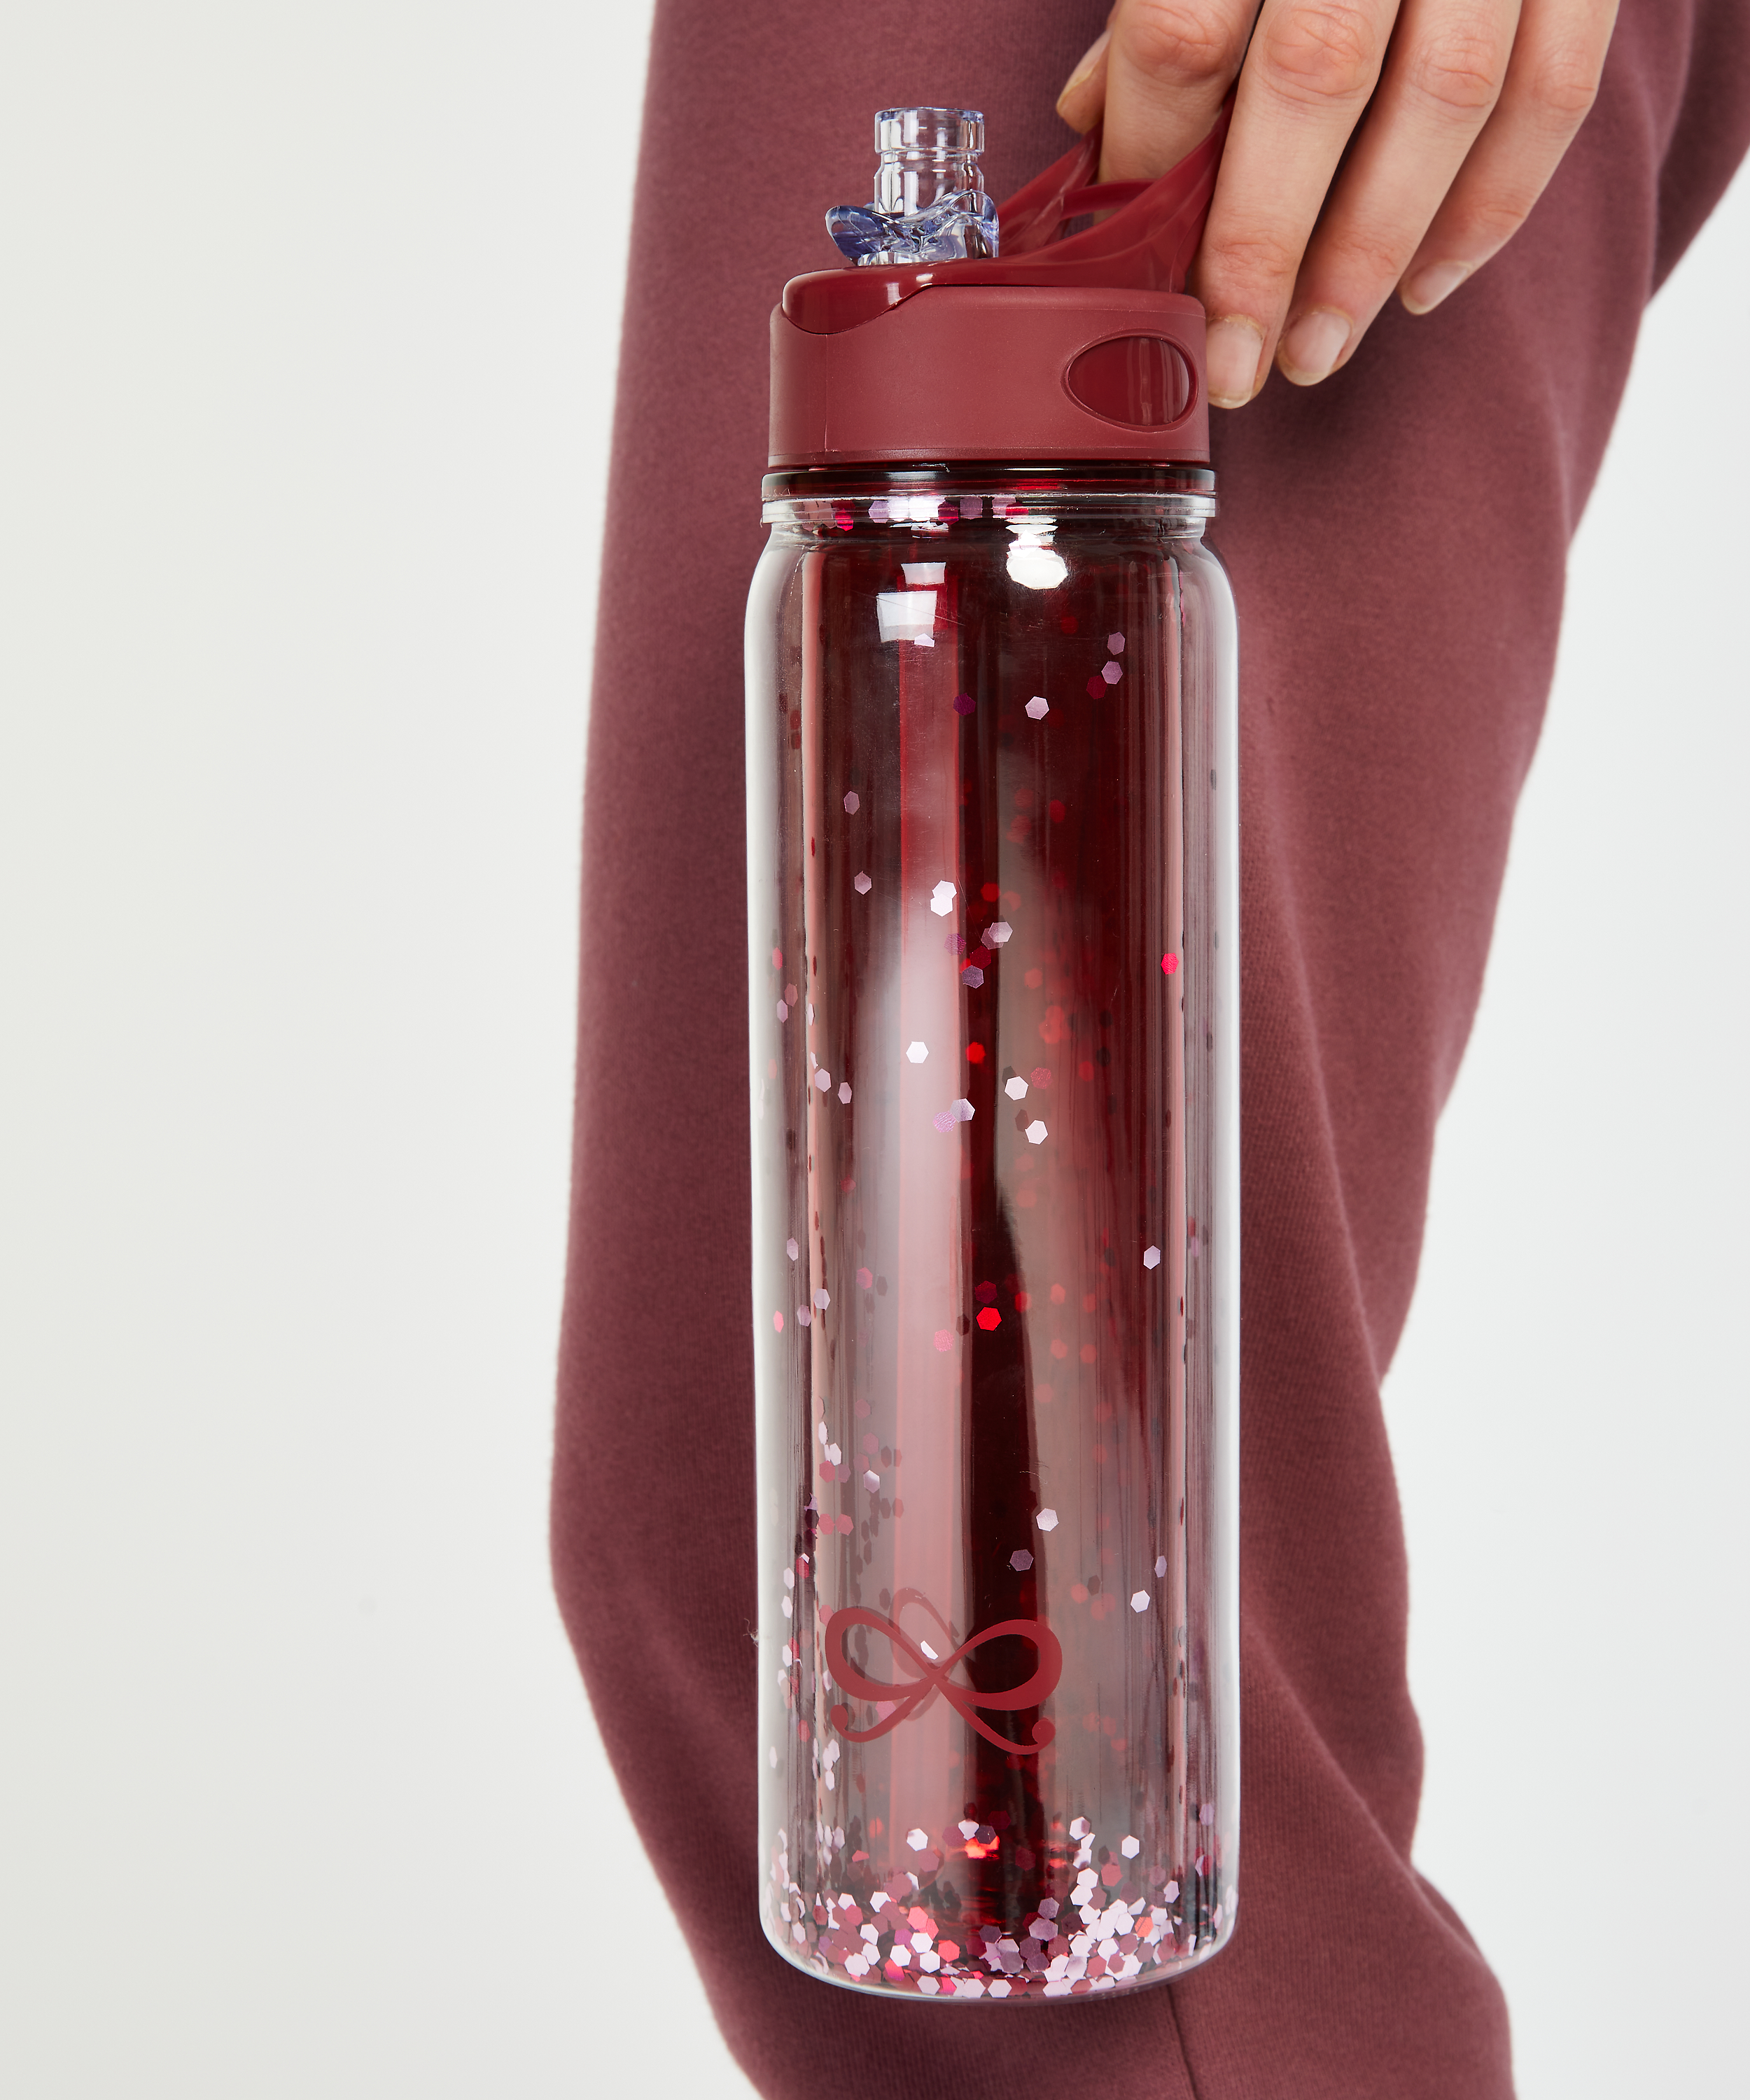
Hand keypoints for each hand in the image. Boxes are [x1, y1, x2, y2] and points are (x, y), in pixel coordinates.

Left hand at [1056, 0, 1618, 404]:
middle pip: (1314, 75)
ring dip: (1374, 251)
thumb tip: (1095, 127)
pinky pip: (1554, 93)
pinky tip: (1422, 288)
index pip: (1183, 36)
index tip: (1142, 270)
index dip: (1156, 170)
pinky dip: (1489, 209)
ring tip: (1316, 350)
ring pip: (1445, 97)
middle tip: (1234, 362)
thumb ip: (1167, 3)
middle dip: (1265, 244)